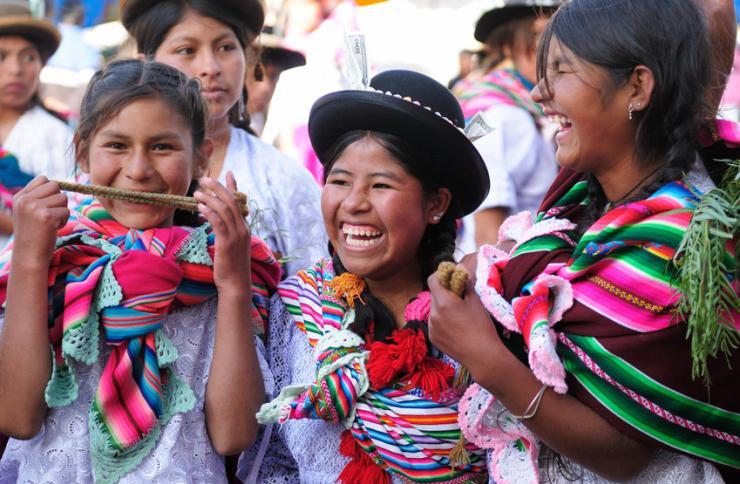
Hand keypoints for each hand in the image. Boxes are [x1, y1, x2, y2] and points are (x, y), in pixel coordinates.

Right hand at [11, 177, 68, 265]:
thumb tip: (58, 184)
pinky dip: (64, 221)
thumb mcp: (28, 212)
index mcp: (19, 197)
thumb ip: (38, 197)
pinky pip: (66, 211)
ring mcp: (35, 207)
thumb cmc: (33, 235)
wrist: (29, 257)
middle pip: (55, 185)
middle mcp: (25, 200)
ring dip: (62, 211)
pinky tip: (53, 229)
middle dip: (58, 200)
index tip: (47, 206)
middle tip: (50, 215)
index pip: (43, 179)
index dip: (51, 191)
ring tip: (51, 223)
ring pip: (63, 197)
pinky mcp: (47, 216)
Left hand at [194, 172, 250, 293]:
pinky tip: (200, 208)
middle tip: (204, 179)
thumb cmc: (230, 267)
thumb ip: (225, 231)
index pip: (239, 202)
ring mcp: (237, 235)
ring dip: (210, 198)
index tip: (228, 172)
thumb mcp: (230, 245)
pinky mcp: (228, 242)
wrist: (236, 284)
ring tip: (197, 192)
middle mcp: (243, 228)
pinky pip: (219, 223)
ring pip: (224, 210)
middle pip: (231, 201)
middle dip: (218, 187)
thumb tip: (214, 220)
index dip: (233, 186)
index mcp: (244, 227)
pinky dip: (209, 212)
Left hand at [427, 265, 501, 373]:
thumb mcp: (476, 301)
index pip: (432, 280)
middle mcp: (433, 314)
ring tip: (458, 315)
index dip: (440, 275)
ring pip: (434, 309)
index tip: (450, 277)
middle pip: (433, 295)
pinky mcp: (432, 338)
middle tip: (458, 296)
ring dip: (442, 307)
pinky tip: (455, 327)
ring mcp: (431, 327)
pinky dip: (441, 320)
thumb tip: (460, 268)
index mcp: (443, 302)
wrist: (482, 356)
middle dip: (444, 292)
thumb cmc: (482, 326)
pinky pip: (434, 323)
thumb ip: (465, 284)